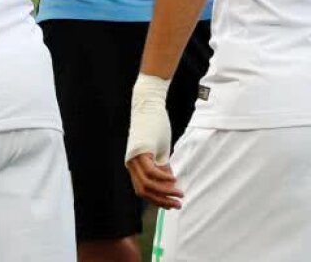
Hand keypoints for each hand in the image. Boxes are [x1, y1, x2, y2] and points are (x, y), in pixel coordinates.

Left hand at [125, 81, 180, 208]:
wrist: (149, 104)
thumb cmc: (155, 126)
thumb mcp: (159, 150)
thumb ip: (162, 167)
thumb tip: (169, 184)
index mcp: (133, 164)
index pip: (142, 190)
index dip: (156, 200)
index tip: (170, 205)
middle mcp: (131, 163)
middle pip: (143, 191)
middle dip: (161, 200)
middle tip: (177, 205)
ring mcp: (134, 157)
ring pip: (147, 184)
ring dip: (165, 192)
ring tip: (179, 194)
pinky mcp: (140, 150)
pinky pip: (151, 171)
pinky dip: (163, 178)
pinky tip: (174, 180)